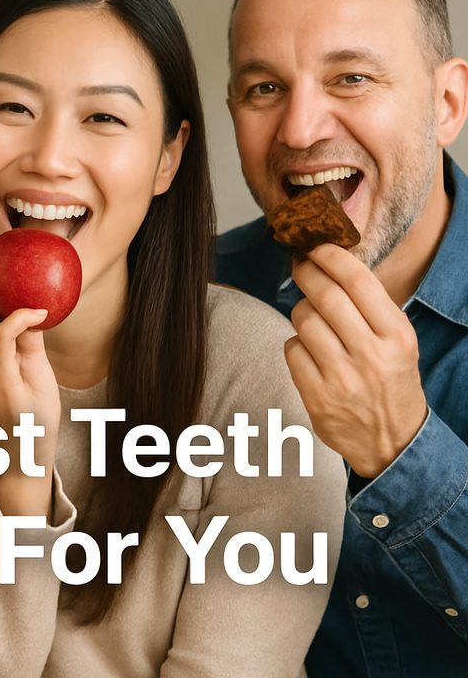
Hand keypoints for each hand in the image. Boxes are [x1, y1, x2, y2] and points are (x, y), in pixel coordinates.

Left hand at [284, 244, 426, 477]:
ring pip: (303, 321)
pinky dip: (295, 344)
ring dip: (301, 312)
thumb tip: (331, 263)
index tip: (316, 247)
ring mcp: (342, 378)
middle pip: (325, 296)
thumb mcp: (397, 341)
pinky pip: (291, 350)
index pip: (358, 282)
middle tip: (300, 266)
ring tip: (313, 320)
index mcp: (396, 335)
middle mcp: (371, 355)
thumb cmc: (391, 379)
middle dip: (306, 273)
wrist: (393, 440)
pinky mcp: (317, 397)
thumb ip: (370, 307)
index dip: (331, 257)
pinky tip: (310, 352)